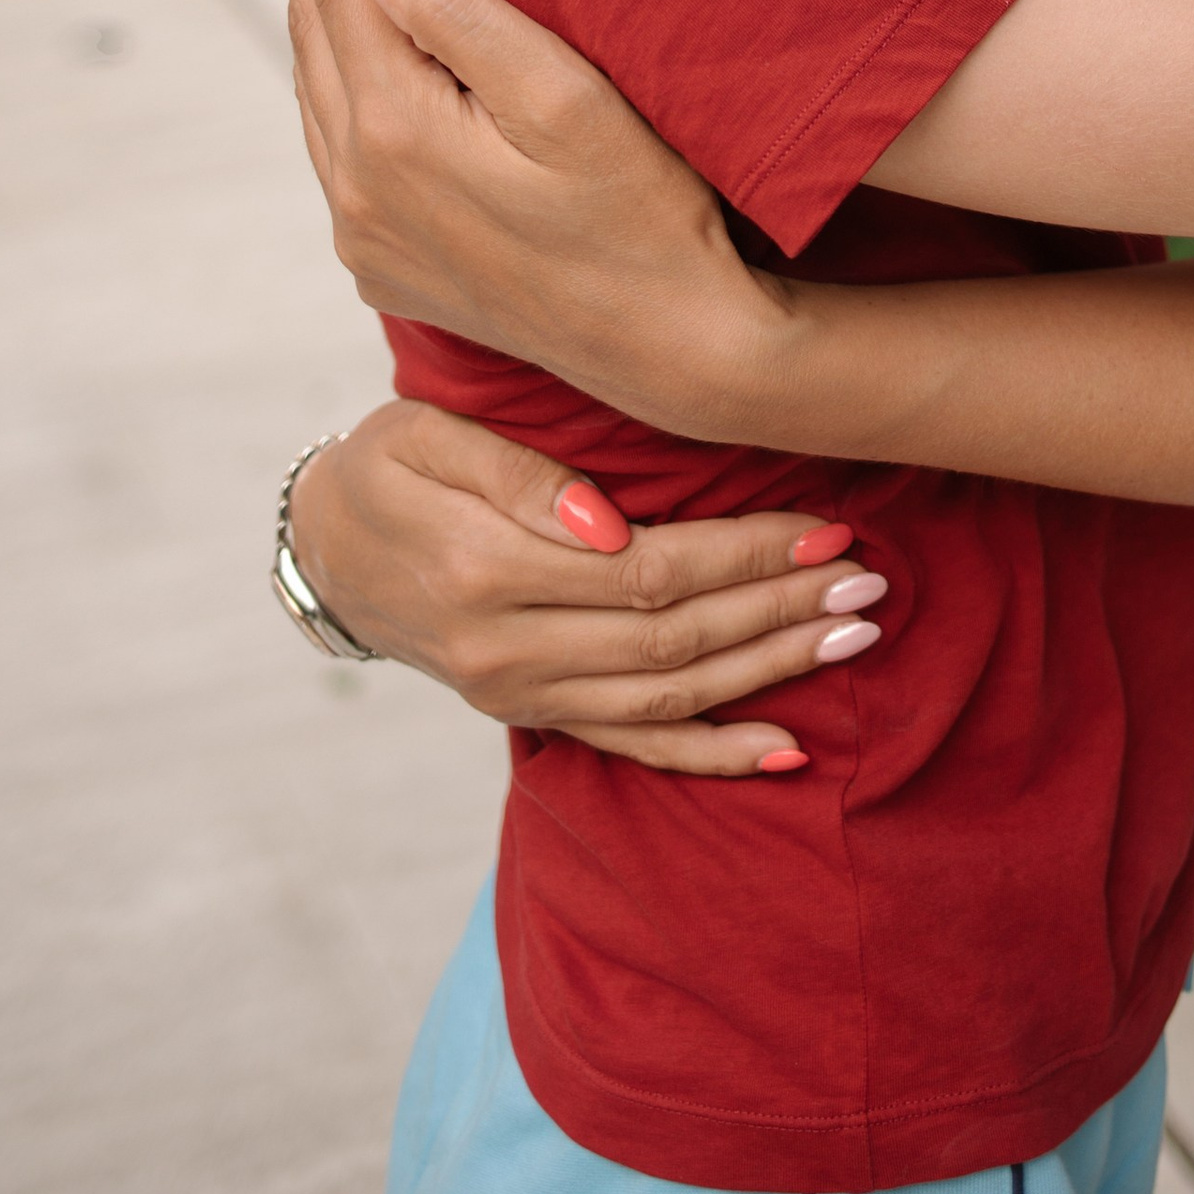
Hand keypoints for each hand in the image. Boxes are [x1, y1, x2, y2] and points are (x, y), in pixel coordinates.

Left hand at [279, 0, 785, 433]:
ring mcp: (364, 235)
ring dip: (310, 5)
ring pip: (314, 90)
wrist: (672, 349)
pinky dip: (330, 78)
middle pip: (311, 30)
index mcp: (395, 131)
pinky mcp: (385, 266)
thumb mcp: (568, 99)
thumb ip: (464, 17)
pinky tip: (343, 51)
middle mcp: (356, 187)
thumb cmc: (644, 211)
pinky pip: (333, 148)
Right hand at [288, 401, 890, 777]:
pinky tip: (787, 749)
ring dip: (770, 670)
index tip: (825, 526)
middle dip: (780, 609)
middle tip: (868, 580)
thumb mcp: (426, 438)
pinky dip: (713, 755)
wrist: (326, 547)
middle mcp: (510, 650)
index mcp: (488, 573)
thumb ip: (517, 477)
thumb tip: (608, 523)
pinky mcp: (534, 713)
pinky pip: (633, 746)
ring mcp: (523, 693)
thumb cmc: (387, 467)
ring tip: (854, 634)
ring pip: (668, 694)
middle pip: (673, 638)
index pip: (649, 572)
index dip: (744, 555)